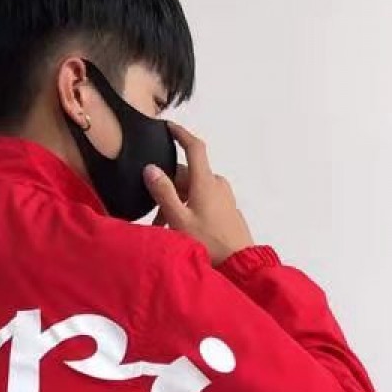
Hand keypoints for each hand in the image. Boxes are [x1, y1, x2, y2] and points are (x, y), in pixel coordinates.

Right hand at [144, 122, 253, 265]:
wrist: (240, 265)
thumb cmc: (209, 243)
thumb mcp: (179, 219)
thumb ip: (164, 193)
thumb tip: (150, 169)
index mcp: (205, 181)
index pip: (194, 147)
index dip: (181, 134)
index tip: (169, 126)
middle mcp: (217, 185)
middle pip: (188, 175)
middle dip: (168, 188)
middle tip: (153, 212)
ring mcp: (224, 198)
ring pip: (194, 191)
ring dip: (177, 203)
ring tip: (165, 227)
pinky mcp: (227, 211)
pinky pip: (205, 202)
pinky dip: (190, 209)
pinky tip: (182, 229)